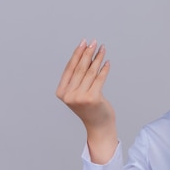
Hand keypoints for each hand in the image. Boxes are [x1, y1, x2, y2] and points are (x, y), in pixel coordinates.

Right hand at [56, 39, 117, 161]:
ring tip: (102, 49)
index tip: (84, 43)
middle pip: (79, 68)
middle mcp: (69, 95)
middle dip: (87, 53)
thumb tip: (86, 54)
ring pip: (90, 72)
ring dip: (97, 58)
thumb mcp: (79, 93)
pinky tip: (107, 62)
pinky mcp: (93, 98)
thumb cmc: (89, 108)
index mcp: (61, 92)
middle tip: (94, 42)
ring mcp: (80, 97)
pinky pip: (99, 79)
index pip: (69, 68)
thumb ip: (78, 78)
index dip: (77, 54)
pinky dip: (104, 69)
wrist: (98, 126)